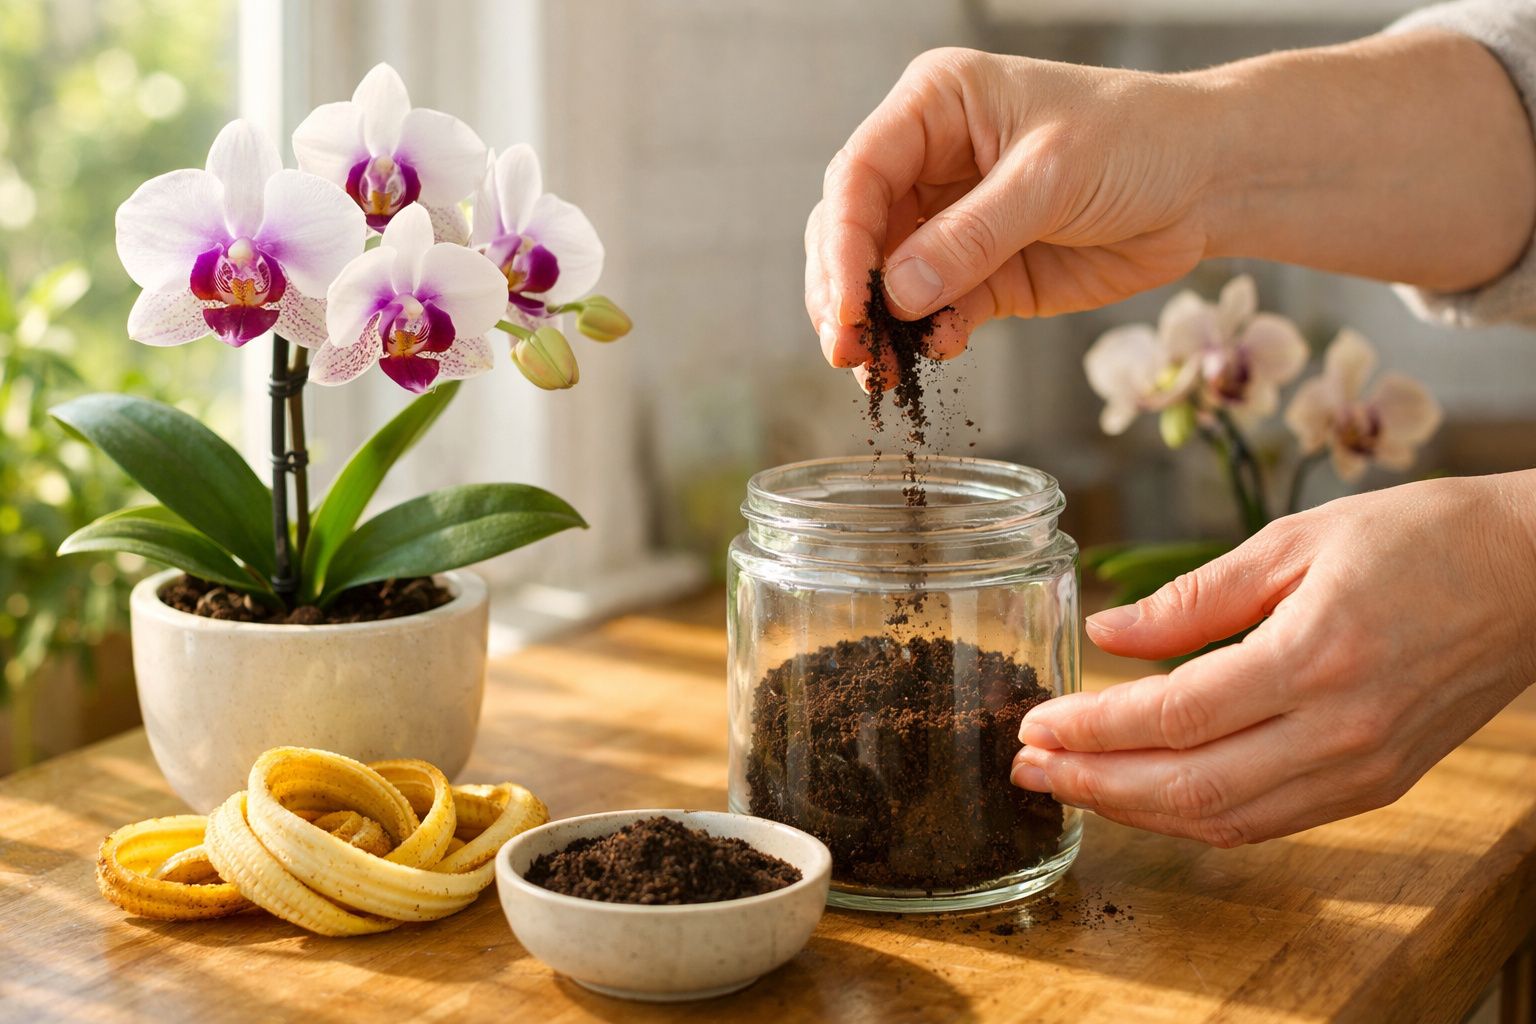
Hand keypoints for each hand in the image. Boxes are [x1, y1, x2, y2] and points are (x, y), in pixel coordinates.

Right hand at [805, 47, 1215, 376]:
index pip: (860, 174)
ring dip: (875, 327)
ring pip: (882, 279)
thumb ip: (973, 235)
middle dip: (843, 293)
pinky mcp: (979, 274)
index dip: (842, 243)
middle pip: (853, 230)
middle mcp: (929, 161)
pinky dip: (925, 338)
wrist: (1211, 181)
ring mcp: (950, 222)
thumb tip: (897, 293)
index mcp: (936, 107)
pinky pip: (933, 312)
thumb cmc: (1141, 140)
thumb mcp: (1054, 176)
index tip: (846, 306)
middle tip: (849, 351)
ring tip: (877, 371)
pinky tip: (934, 354)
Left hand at [1010, 473, 1535, 845]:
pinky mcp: (1376, 784)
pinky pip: (1270, 821)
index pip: (1175, 714)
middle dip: (1095, 785)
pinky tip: (1149, 795)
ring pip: (1226, 818)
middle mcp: (1340, 729)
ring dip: (1137, 811)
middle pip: (1190, 785)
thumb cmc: (1419, 539)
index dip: (1094, 728)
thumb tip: (1107, 630)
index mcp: (1314, 657)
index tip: (1036, 724)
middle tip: (1027, 769)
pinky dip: (1198, 816)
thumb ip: (1194, 597)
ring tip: (1071, 787)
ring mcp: (1363, 768)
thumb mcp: (1295, 542)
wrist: (1533, 573)